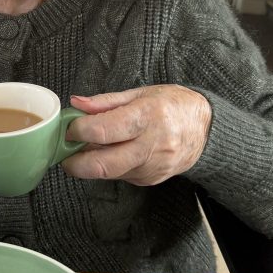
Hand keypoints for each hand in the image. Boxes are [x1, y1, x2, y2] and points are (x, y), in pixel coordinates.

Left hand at [62, 86, 211, 185]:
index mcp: (148, 116)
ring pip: (109, 173)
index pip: (104, 130)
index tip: (69, 128)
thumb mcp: (141, 93)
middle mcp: (152, 145)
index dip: (78, 131)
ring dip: (90, 164)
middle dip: (75, 163)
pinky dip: (108, 166)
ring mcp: (152, 167)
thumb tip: (77, 103)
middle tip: (64, 153)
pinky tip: (111, 153)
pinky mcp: (151, 180)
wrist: (207, 129)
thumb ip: (105, 102)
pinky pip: (120, 176)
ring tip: (87, 148)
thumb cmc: (174, 105)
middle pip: (103, 164)